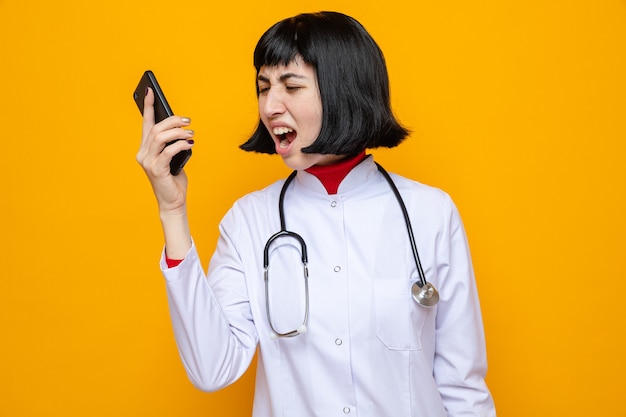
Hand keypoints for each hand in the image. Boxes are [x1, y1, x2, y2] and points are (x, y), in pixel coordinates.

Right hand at [136, 87, 194, 215]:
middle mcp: (143, 153)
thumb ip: (172, 144)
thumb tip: (182, 128)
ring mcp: (148, 162)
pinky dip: (180, 145)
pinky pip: (168, 151)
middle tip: (188, 121)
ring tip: (191, 134)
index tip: (150, 91)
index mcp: (146, 148)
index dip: (148, 107)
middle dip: (172, 121)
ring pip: (160, 137)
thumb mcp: (172, 157)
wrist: (173, 201)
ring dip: (177, 132)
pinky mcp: (156, 169)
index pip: (146, 123)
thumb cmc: (173, 179)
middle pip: (156, 128)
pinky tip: (189, 144)